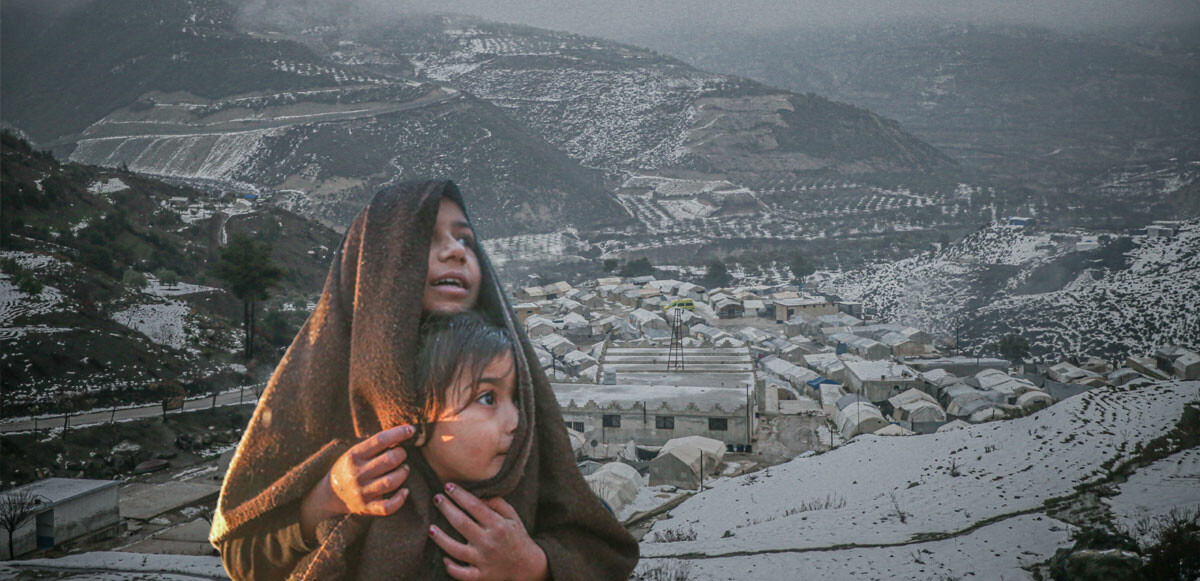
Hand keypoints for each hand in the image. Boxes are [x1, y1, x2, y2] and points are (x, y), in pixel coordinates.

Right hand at [300, 425, 415, 542]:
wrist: (330, 495)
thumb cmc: (350, 467)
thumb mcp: (356, 452)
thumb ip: (375, 445)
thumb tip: (404, 432)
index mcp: (354, 455)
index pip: (379, 440)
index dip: (398, 433)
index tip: (411, 430)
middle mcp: (357, 473)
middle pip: (389, 460)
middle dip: (402, 454)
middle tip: (401, 454)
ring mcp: (362, 492)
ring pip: (392, 481)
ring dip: (403, 473)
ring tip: (403, 469)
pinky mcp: (367, 507)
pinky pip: (388, 507)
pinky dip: (400, 499)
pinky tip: (404, 491)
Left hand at [429, 483, 547, 580]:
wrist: (527, 565)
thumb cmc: (516, 536)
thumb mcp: (512, 516)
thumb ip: (496, 503)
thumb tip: (477, 493)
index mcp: (498, 525)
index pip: (475, 506)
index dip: (460, 495)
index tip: (448, 486)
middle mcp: (489, 542)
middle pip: (462, 523)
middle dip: (447, 509)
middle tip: (436, 498)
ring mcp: (483, 560)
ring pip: (456, 550)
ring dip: (441, 538)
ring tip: (430, 528)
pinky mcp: (480, 575)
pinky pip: (462, 573)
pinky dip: (451, 567)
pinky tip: (444, 557)